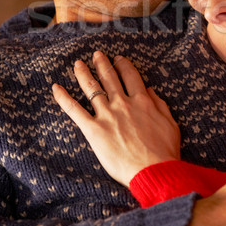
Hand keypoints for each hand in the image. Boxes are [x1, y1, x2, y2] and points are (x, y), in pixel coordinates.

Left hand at [52, 51, 180, 185]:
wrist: (154, 170)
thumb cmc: (165, 150)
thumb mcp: (170, 123)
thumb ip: (160, 104)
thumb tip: (150, 90)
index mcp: (142, 101)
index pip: (131, 76)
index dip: (124, 65)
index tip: (119, 59)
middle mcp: (123, 103)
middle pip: (110, 77)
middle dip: (102, 64)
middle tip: (97, 55)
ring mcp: (107, 115)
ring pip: (92, 88)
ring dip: (83, 73)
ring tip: (78, 64)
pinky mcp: (94, 130)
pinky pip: (75, 110)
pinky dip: (64, 98)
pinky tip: (56, 88)